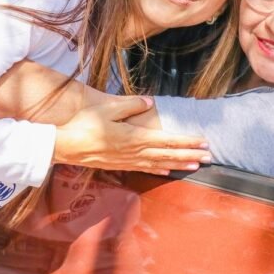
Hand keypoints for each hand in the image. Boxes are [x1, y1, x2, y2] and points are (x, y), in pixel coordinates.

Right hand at [54, 97, 210, 175]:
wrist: (64, 146)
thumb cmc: (83, 124)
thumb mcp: (106, 108)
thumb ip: (130, 104)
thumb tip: (149, 102)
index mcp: (133, 138)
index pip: (166, 140)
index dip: (187, 142)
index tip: (203, 142)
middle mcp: (134, 152)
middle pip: (167, 155)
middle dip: (190, 155)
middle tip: (209, 157)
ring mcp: (127, 161)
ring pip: (159, 164)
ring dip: (179, 164)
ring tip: (196, 165)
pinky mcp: (119, 165)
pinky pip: (144, 168)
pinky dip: (158, 170)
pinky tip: (168, 171)